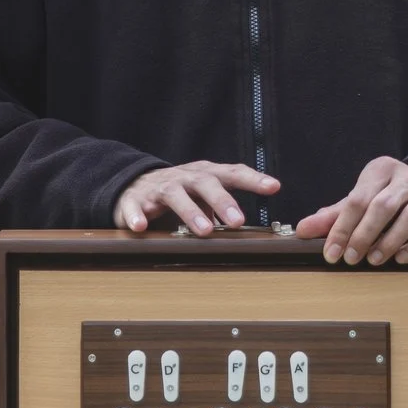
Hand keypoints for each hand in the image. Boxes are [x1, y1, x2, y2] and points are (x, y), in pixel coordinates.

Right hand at [115, 161, 277, 234]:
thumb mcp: (203, 196)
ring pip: (175, 194)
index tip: (273, 187)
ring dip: (190, 211)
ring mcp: (159, 187)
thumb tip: (252, 234)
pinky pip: (135, 205)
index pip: (232, 173)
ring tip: (205, 230)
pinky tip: (141, 226)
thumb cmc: (179, 192)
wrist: (134, 185)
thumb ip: (224, 210)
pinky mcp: (135, 199)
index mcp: (205, 175)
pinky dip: (137, 215)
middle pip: (205, 182)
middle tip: (238, 221)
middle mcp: (184, 177)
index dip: (253, 179)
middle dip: (223, 201)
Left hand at [294, 156, 407, 264]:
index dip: (342, 228)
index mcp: (382, 169)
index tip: (331, 254)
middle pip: (383, 205)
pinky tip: (403, 258)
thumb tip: (302, 230)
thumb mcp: (362, 201)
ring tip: (375, 260)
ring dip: (390, 241)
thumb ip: (334, 216)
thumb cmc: (391, 199)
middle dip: (364, 235)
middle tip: (351, 259)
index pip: (358, 199)